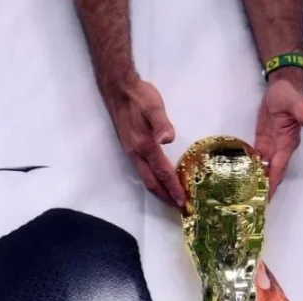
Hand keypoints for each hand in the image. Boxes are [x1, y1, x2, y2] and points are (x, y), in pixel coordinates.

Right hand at [103, 76, 185, 207]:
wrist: (118, 89)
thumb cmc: (138, 97)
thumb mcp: (153, 107)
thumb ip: (161, 124)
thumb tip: (168, 139)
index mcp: (144, 146)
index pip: (162, 172)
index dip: (173, 188)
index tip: (183, 201)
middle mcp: (136, 153)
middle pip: (151, 182)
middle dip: (165, 197)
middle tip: (179, 208)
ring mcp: (131, 152)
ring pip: (145, 178)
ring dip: (159, 191)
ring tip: (171, 199)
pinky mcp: (130, 148)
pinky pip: (143, 170)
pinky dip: (153, 180)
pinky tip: (159, 179)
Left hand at [254, 70, 302, 196]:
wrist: (281, 85)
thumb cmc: (290, 94)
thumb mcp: (297, 104)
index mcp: (289, 143)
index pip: (280, 167)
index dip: (273, 182)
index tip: (267, 198)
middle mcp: (280, 148)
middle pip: (272, 172)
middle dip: (264, 188)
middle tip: (253, 205)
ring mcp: (271, 145)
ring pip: (264, 167)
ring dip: (256, 180)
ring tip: (245, 196)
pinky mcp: (263, 140)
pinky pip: (257, 158)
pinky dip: (251, 167)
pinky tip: (242, 177)